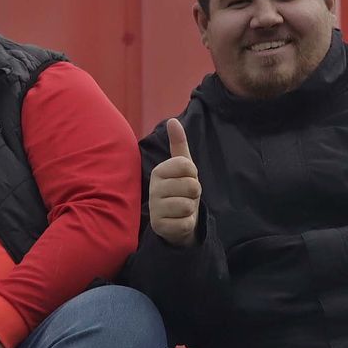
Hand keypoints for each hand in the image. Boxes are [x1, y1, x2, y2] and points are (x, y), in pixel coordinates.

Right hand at [149, 118, 201, 246]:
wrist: (175, 219)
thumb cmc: (180, 189)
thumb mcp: (182, 167)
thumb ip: (179, 144)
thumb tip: (173, 120)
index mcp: (159, 171)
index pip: (187, 166)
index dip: (194, 174)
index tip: (187, 178)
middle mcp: (153, 188)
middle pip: (192, 186)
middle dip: (194, 193)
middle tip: (185, 196)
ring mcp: (155, 208)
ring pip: (188, 205)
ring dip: (191, 209)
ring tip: (182, 208)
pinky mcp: (159, 227)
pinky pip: (185, 223)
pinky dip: (187, 223)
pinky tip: (179, 221)